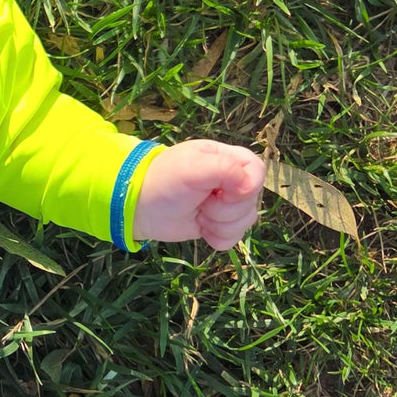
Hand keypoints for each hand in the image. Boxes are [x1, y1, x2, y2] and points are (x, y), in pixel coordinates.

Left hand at [132, 139, 264, 249]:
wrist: (138, 208)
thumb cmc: (164, 181)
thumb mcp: (192, 168)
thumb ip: (225, 169)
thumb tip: (249, 186)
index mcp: (227, 159)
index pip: (257, 171)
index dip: (247, 187)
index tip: (224, 193)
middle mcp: (230, 181)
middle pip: (252, 201)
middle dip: (226, 209)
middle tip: (201, 203)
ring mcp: (225, 204)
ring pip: (245, 221)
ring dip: (220, 224)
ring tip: (198, 214)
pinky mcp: (217, 225)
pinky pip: (234, 238)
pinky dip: (218, 238)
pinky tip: (201, 229)